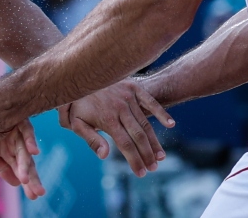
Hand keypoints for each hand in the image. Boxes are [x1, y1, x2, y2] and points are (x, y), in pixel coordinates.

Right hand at [0, 119, 45, 199]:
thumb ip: (1, 167)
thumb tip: (16, 184)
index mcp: (10, 151)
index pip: (21, 169)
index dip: (28, 182)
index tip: (33, 196)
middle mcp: (16, 143)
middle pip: (26, 163)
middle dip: (32, 179)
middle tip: (38, 193)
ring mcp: (17, 131)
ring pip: (24, 151)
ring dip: (25, 165)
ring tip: (25, 180)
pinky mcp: (18, 119)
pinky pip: (26, 129)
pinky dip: (29, 140)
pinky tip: (33, 151)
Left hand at [59, 79, 174, 176]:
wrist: (79, 75)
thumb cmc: (77, 103)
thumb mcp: (76, 122)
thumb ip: (91, 139)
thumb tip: (104, 156)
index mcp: (107, 119)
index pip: (125, 144)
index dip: (135, 160)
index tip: (141, 173)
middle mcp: (120, 108)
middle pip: (138, 136)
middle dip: (147, 155)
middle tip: (154, 168)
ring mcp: (128, 97)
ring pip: (146, 123)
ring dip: (155, 141)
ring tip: (160, 156)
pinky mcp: (133, 87)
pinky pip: (150, 101)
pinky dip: (161, 112)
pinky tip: (171, 124)